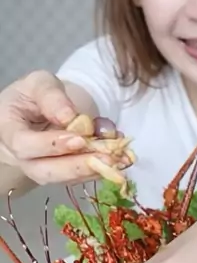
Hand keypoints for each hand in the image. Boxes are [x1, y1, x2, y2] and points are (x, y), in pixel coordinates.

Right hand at [0, 70, 126, 185]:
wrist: (40, 110)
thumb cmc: (35, 95)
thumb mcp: (40, 83)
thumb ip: (51, 96)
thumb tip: (69, 117)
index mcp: (9, 130)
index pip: (25, 144)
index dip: (51, 145)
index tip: (79, 139)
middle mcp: (23, 157)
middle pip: (45, 171)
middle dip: (77, 166)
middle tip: (106, 157)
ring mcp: (42, 169)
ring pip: (65, 179)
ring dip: (94, 171)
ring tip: (118, 160)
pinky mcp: (62, 174)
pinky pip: (80, 177)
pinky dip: (102, 169)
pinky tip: (121, 160)